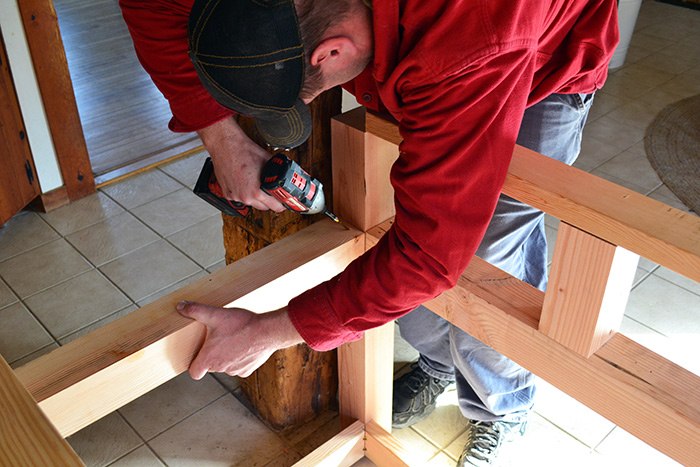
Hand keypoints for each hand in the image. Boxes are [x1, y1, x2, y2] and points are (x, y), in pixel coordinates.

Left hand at [176, 302, 303, 378]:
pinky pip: (239, 367)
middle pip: (211, 366)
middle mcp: (221, 368)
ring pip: (225, 366)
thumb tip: (181, 306)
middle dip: (213, 354)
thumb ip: (195, 310)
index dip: (194, 364)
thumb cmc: (242, 325)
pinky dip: (240, 359)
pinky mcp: (248, 370)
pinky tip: (244, 346)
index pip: (194, 372)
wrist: (267, 331)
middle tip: (218, 339)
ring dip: (227, 356)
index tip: (197, 355)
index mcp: (209, 358)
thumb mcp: (215, 314)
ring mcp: (235, 370)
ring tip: (233, 339)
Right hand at [197, 117, 284, 211]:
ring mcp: (235, 196)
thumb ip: (277, 171)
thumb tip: (285, 174)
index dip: (281, 204)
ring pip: (251, 203)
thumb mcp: (268, 160)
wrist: (225, 145)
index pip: (275, 207)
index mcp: (256, 191)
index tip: (282, 201)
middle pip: (264, 207)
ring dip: (256, 198)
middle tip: (271, 193)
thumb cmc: (243, 150)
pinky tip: (245, 183)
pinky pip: (239, 198)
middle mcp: (245, 196)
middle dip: (269, 201)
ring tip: (256, 184)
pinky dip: (243, 193)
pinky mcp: (227, 193)